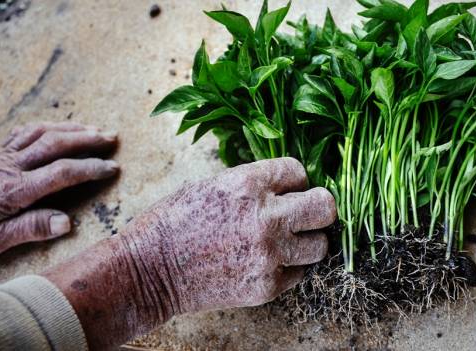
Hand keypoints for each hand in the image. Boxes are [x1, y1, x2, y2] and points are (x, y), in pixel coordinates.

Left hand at [0, 122, 118, 260]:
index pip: (62, 173)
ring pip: (41, 132)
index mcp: (15, 190)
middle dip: (88, 138)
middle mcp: (10, 167)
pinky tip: (57, 128)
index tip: (113, 168)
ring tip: (94, 127)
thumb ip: (30, 229)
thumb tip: (68, 223)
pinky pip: (24, 132)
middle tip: (113, 136)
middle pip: (56, 143)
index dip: (91, 169)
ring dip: (70, 128)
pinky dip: (46, 126)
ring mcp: (1, 156)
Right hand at [44, 158, 336, 349]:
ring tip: (285, 242)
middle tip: (304, 214)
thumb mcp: (212, 185)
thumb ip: (254, 184)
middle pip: (325, 207)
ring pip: (320, 245)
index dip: (294, 181)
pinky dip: (288, 267)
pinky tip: (265, 262)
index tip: (286, 190)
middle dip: (317, 208)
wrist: (150, 270)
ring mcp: (268, 255)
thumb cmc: (175, 222)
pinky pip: (300, 273)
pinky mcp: (267, 285)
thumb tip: (288, 185)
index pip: (299, 172)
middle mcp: (264, 217)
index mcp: (247, 184)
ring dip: (306, 241)